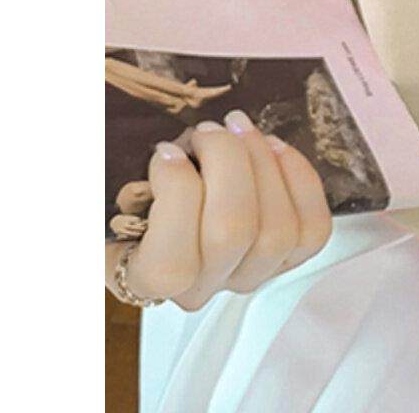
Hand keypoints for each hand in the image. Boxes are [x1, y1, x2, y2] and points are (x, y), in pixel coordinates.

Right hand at [104, 111, 331, 310]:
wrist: (158, 211)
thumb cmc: (131, 194)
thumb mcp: (107, 186)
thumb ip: (117, 178)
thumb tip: (155, 152)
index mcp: (142, 280)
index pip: (170, 266)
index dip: (176, 196)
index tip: (164, 151)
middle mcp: (199, 290)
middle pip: (232, 233)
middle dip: (225, 161)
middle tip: (208, 128)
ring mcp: (246, 275)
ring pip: (276, 230)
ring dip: (261, 162)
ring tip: (238, 128)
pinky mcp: (286, 256)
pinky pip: (311, 229)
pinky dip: (300, 179)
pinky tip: (274, 147)